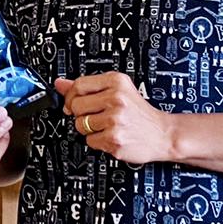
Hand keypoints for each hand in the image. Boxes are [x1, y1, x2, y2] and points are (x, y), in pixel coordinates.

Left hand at [56, 72, 175, 164]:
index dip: (71, 96)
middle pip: (76, 106)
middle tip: (96, 116)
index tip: (74, 102)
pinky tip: (111, 136)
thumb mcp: (118, 90)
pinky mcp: (114, 139)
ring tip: (106, 126)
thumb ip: (88, 87)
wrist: (163, 134)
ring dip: (89, 129)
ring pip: (80, 125)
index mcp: (116, 82)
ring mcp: (116, 120)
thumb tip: (59, 83)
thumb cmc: (139, 112)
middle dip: (81, 114)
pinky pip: (89, 141)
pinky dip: (97, 141)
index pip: (78, 85)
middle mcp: (117, 99)